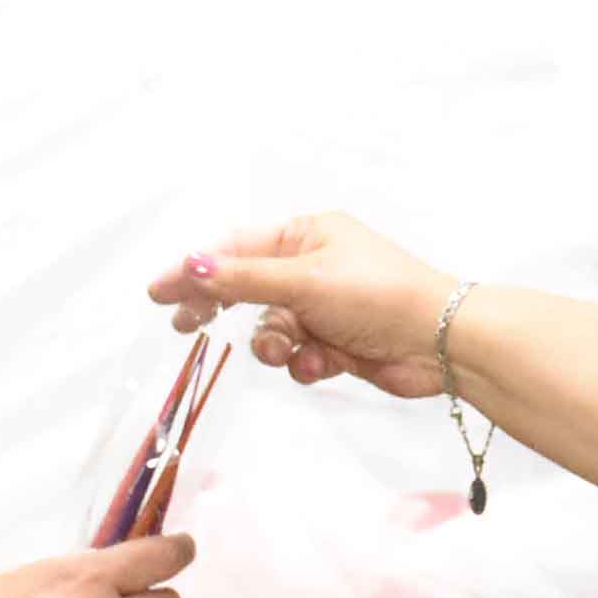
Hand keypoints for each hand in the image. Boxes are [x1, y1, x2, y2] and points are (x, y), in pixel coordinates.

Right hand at [149, 214, 455, 399]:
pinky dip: (304, 362)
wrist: (439, 342)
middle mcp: (313, 266)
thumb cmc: (378, 295)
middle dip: (223, 308)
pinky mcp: (336, 342)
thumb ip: (241, 279)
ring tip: (289, 349)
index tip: (159, 293)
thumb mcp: (302, 281)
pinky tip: (324, 363)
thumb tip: (189, 264)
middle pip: (247, 287)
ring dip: (274, 343)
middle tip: (187, 326)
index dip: (195, 270)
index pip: (235, 248)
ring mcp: (325, 306)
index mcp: (307, 234)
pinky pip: (297, 354)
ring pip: (271, 327)